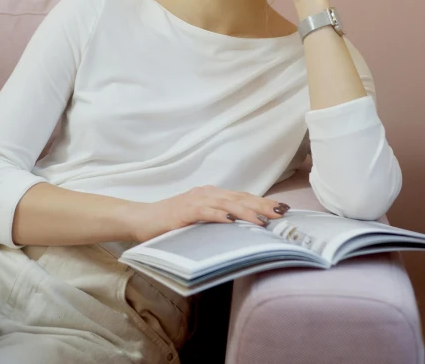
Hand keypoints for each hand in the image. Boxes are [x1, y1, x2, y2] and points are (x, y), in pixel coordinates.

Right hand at [129, 186, 292, 242]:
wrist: (142, 219)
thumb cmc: (172, 223)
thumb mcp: (199, 221)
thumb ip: (218, 220)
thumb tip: (244, 230)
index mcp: (212, 195)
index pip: (242, 197)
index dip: (263, 202)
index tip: (283, 209)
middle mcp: (206, 193)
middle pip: (239, 198)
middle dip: (262, 205)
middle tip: (281, 213)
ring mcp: (195, 200)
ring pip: (226, 204)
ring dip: (246, 212)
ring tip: (263, 220)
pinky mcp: (184, 211)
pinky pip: (205, 212)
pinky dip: (219, 216)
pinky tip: (231, 221)